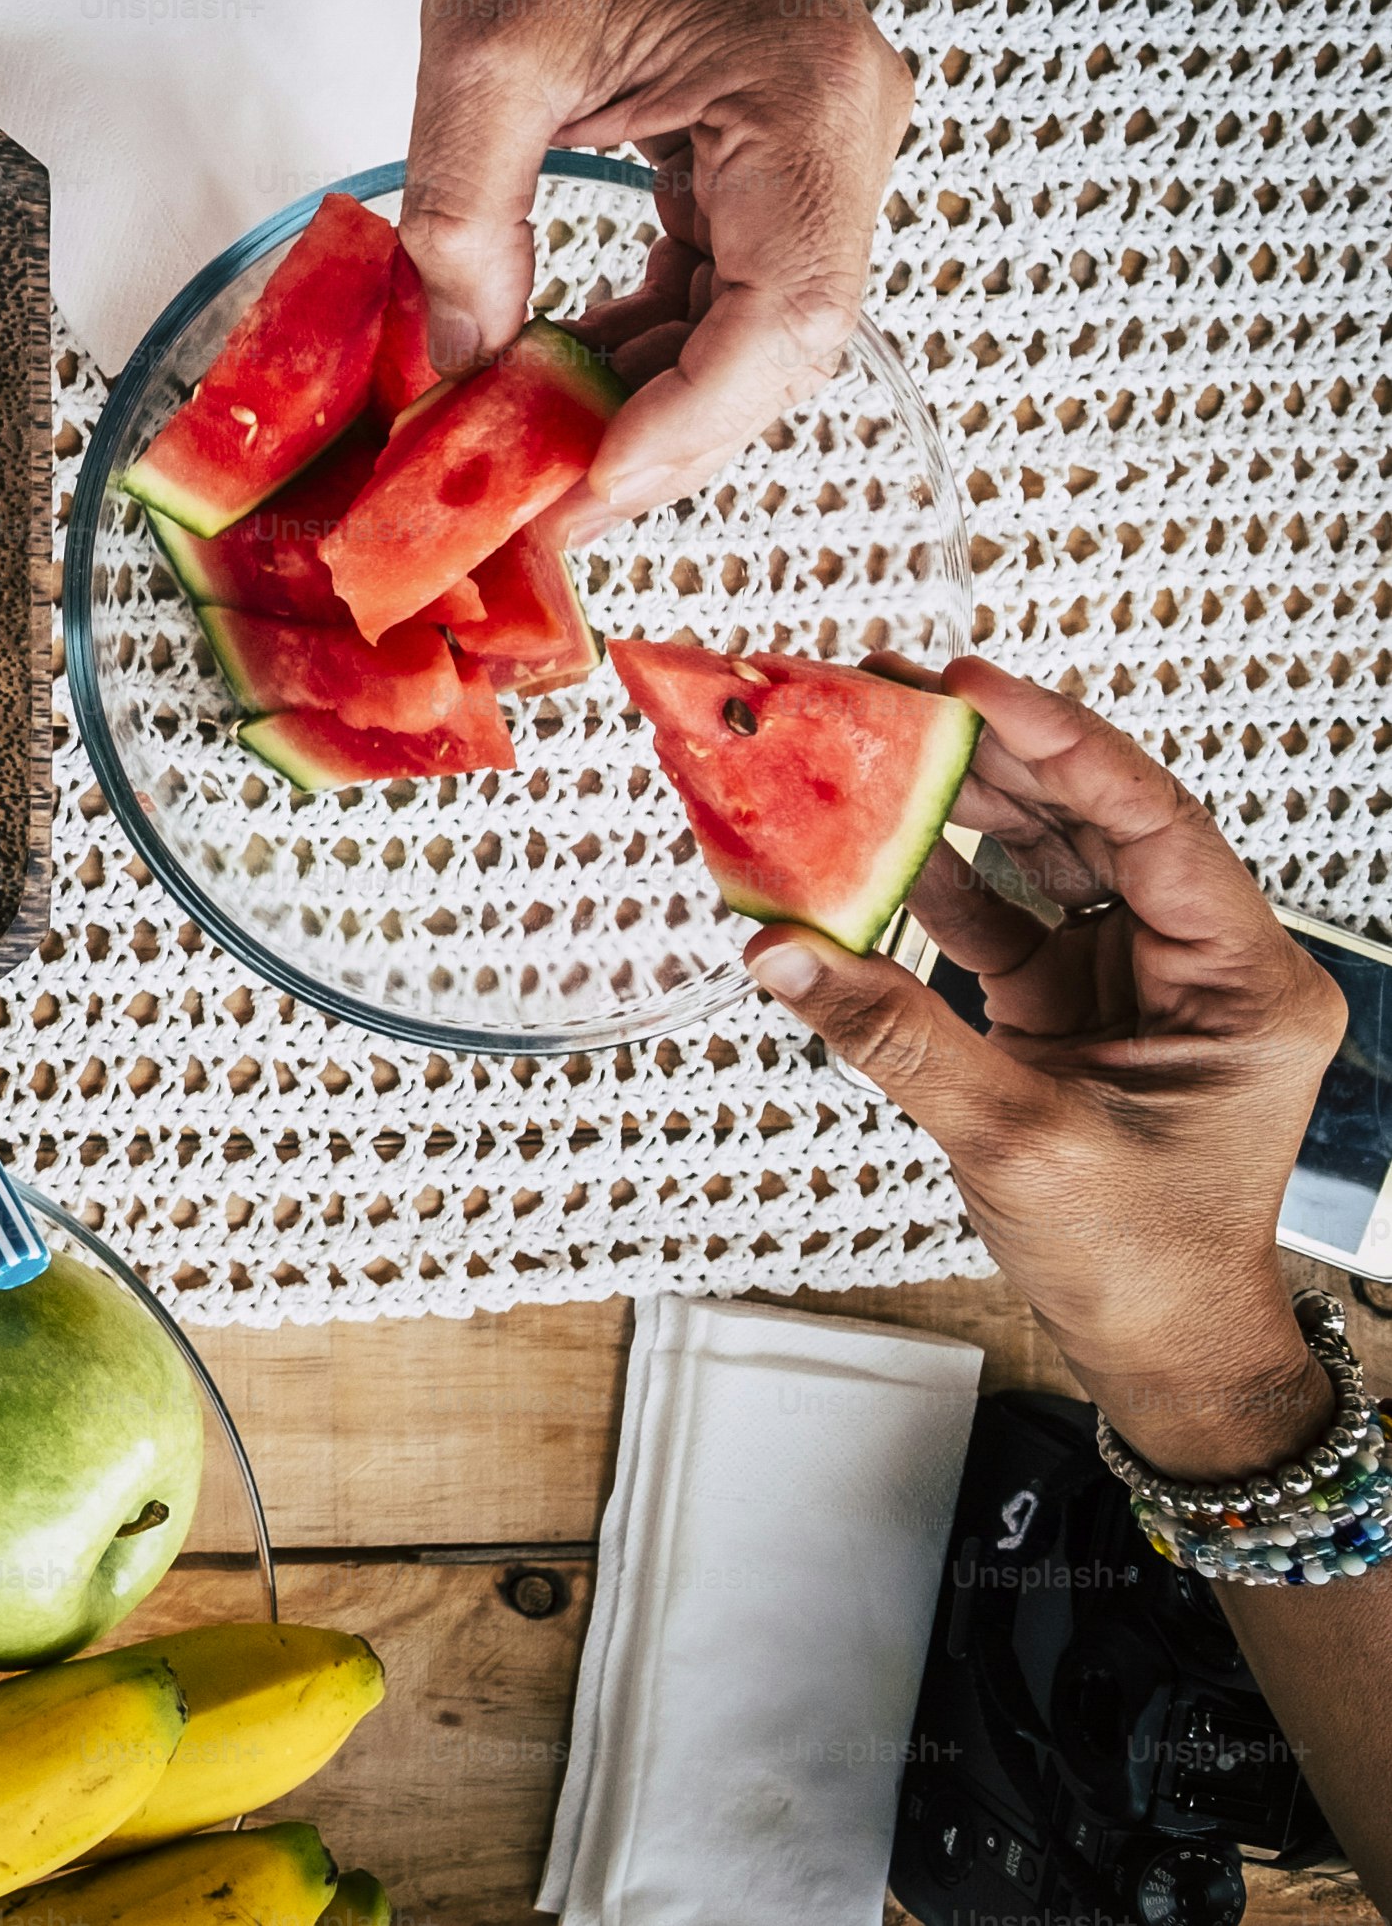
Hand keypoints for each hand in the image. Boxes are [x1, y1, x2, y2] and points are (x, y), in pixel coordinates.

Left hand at [405, 0, 909, 542]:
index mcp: (807, 106)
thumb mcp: (482, 60)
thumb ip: (468, 224)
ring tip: (536, 456)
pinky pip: (730, 285)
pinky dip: (649, 341)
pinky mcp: (779, 159)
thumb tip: (458, 374)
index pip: (784, 320)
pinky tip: (562, 373)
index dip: (687, 428)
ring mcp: (826, 150)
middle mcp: (848, 135)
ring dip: (650, 400)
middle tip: (548, 513)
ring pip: (759, 330)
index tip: (586, 494)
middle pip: (785, 346)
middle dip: (665, 438)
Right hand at [748, 658, 1351, 1479]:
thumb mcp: (1016, 1139)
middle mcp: (1200, 961)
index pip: (1155, 821)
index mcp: (1245, 981)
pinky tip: (861, 844)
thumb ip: (894, 1035)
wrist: (1160, 1343)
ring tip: (865, 743)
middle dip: (988, 753)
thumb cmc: (1145, 1259)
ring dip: (951, 802)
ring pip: (1042, 853)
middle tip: (888, 693)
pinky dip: (925, 883)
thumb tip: (782, 953)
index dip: (1060, 743)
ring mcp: (1133, 977)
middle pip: (1093, 818)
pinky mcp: (1070, 1001)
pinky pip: (995, 915)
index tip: (971, 685)